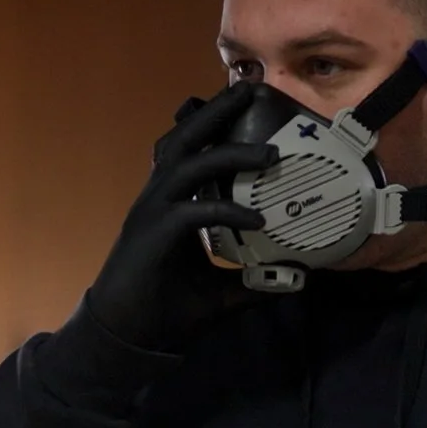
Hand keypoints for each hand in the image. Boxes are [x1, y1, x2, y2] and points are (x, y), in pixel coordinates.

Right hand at [85, 85, 275, 351]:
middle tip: (250, 89)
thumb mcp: (222, 293)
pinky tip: (256, 220)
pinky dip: (226, 212)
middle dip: (216, 113)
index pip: (192, 150)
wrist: (127, 338)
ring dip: (228, 154)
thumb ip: (256, 281)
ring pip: (188, 166)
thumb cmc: (167, 309)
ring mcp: (152, 213)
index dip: (214, 124)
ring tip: (270, 154)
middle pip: (184, 140)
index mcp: (171, 202)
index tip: (245, 102)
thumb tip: (299, 278)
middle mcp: (158, 198)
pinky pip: (193, 213)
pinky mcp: (153, 236)